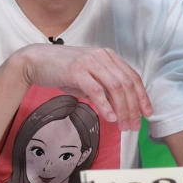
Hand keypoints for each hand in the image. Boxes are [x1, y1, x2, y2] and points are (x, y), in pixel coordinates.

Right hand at [12, 44, 151, 129]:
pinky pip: (96, 90)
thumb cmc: (61, 69)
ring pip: (115, 88)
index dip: (142, 96)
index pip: (132, 77)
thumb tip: (116, 107)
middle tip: (134, 126)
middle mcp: (102, 57)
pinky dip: (105, 105)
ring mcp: (89, 63)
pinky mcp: (76, 71)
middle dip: (133, 108)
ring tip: (123, 126)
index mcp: (108, 56)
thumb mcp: (87, 76)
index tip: (147, 113)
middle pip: (126, 84)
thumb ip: (102, 87)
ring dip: (122, 109)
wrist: (36, 60)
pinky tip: (109, 117)